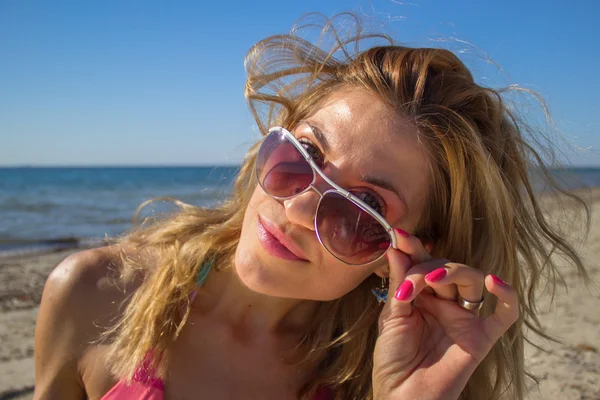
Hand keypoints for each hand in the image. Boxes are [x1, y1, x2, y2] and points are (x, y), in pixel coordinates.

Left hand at [372, 229, 518, 399]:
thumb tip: (396, 247)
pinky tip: (494, 282)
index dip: (415, 248)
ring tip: (432, 282)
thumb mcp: (391, 316)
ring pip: (473, 280)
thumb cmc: (392, 359)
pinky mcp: (481, 338)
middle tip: (409, 284)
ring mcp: (465, 318)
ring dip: (454, 272)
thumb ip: (399, 283)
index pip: (423, 263)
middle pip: (447, 268)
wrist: (402, 396)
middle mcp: (445, 303)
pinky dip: (506, 296)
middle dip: (427, 268)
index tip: (400, 235)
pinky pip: (504, 315)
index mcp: (421, 296)